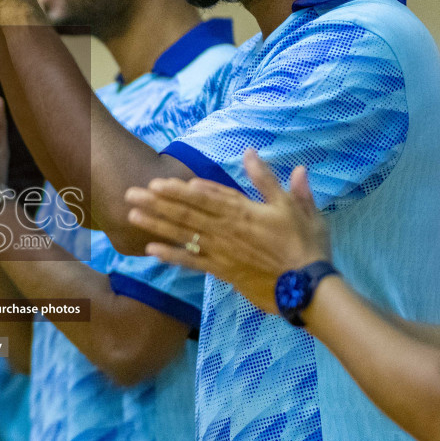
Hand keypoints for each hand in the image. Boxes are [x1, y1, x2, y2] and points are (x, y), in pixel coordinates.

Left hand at [123, 148, 331, 312]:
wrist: (308, 287)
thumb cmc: (306, 244)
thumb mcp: (295, 206)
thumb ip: (269, 180)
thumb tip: (251, 153)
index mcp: (244, 211)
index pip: (206, 196)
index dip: (180, 190)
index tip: (158, 182)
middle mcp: (227, 230)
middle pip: (187, 213)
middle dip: (157, 202)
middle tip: (131, 194)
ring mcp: (222, 251)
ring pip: (184, 235)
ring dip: (156, 224)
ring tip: (132, 216)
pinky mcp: (222, 271)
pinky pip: (192, 262)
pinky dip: (171, 256)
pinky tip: (150, 250)